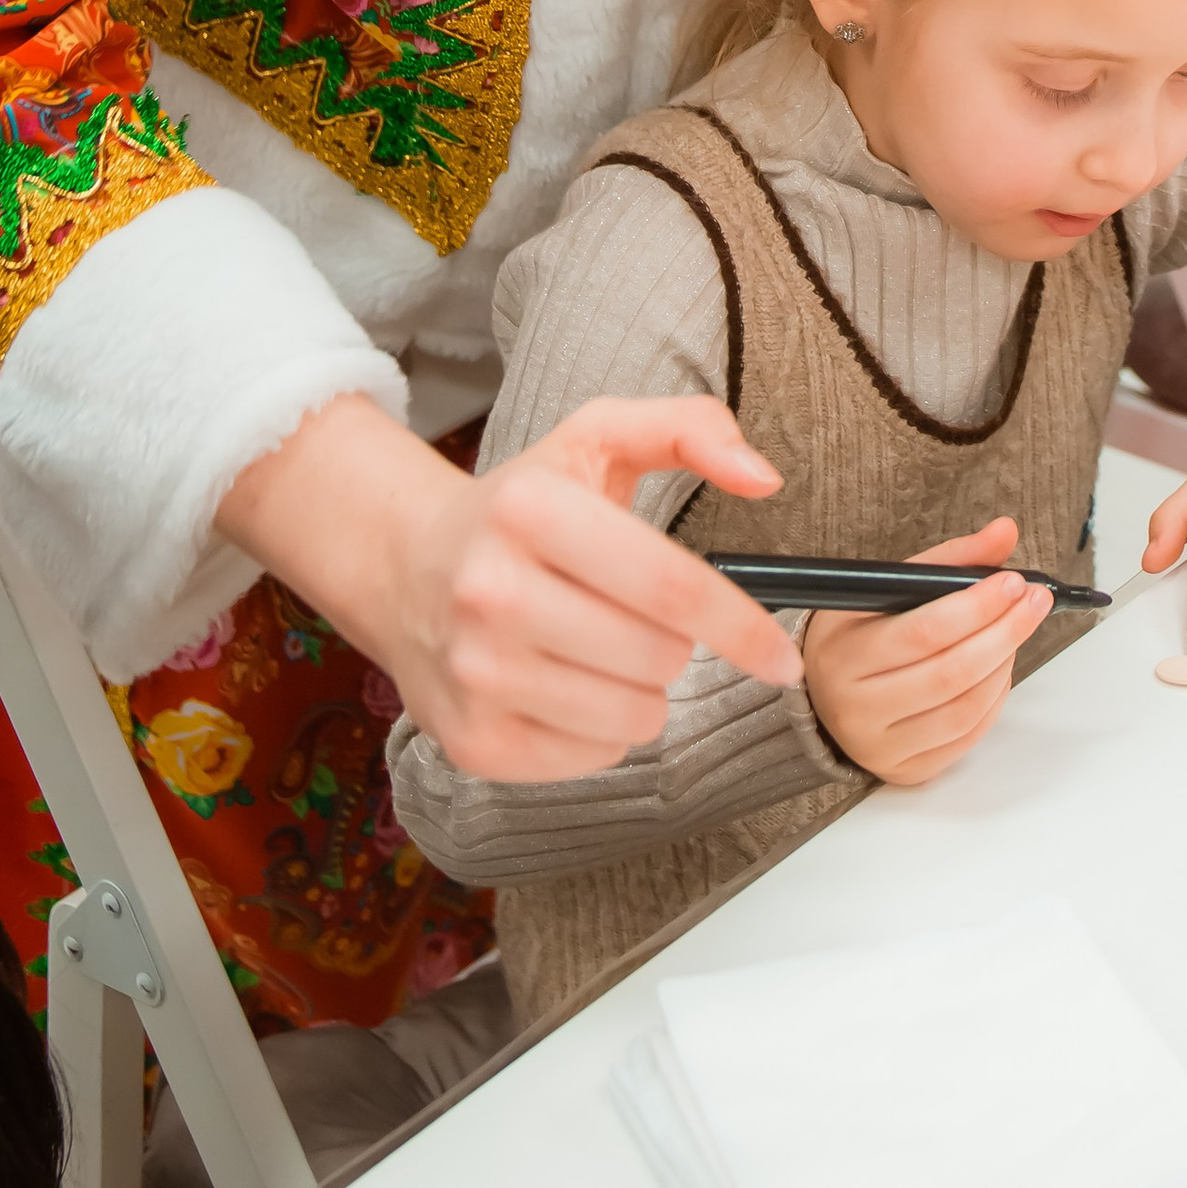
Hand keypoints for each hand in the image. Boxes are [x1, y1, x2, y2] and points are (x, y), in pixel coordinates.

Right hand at [217, 390, 799, 782]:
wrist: (405, 567)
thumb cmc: (522, 504)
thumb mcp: (598, 437)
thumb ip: (691, 429)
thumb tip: (764, 476)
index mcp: (530, 509)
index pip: (669, 586)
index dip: (741, 626)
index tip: (781, 658)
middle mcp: (491, 592)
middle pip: (657, 657)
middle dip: (674, 644)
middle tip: (636, 616)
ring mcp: (476, 673)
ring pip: (633, 717)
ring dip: (641, 689)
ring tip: (599, 648)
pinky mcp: (471, 740)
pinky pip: (593, 758)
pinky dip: (600, 730)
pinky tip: (565, 684)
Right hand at [800, 518, 1050, 788]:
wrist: (818, 696)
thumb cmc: (858, 635)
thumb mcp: (886, 588)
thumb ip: (947, 560)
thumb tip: (1005, 532)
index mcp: (844, 653)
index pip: (923, 631)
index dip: (977, 606)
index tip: (1014, 581)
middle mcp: (856, 707)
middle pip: (950, 673)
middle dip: (1004, 632)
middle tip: (1035, 601)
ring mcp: (880, 746)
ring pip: (963, 708)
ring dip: (1003, 664)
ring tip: (1017, 631)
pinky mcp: (904, 770)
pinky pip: (965, 738)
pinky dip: (994, 699)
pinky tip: (1001, 668)